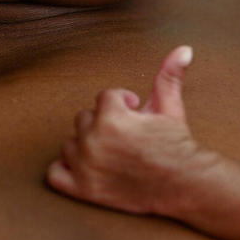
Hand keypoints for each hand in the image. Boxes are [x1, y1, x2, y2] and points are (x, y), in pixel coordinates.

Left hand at [46, 45, 207, 214]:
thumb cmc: (176, 145)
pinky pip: (55, 173)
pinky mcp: (83, 190)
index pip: (104, 98)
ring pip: (70, 143)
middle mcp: (94, 142)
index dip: (123, 105)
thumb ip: (169, 76)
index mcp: (113, 119)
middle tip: (125, 134)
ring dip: (86, 144)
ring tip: (111, 149)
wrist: (184, 184)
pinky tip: (87, 164)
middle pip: (85, 119)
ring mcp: (86, 168)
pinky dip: (66, 167)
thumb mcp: (171, 107)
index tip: (136, 115)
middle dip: (104, 123)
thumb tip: (184, 49)